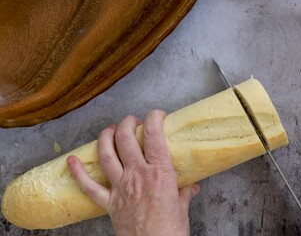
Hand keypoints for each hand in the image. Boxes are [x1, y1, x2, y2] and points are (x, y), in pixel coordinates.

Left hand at [67, 110, 199, 235]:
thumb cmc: (171, 232)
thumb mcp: (183, 209)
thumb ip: (184, 193)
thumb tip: (191, 187)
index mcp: (160, 173)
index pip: (154, 135)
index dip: (154, 118)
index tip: (157, 115)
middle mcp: (138, 175)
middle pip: (126, 138)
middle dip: (128, 123)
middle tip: (133, 121)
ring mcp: (121, 187)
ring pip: (107, 154)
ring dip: (106, 137)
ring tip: (111, 129)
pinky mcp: (109, 202)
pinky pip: (89, 186)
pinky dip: (78, 172)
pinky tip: (71, 161)